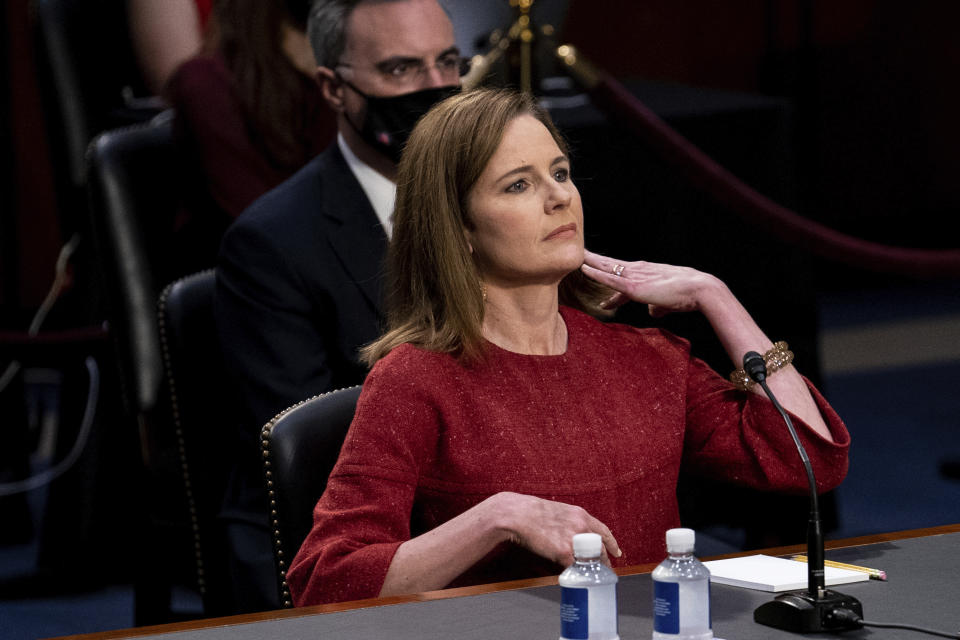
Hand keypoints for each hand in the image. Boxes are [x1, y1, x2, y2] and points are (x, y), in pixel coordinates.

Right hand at [492, 492, 620, 566]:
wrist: (518, 514)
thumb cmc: (531, 512)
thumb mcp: (558, 511)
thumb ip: (569, 522)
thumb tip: (573, 535)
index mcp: (580, 514)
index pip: (603, 531)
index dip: (612, 543)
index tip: (617, 552)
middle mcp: (581, 526)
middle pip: (600, 548)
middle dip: (604, 561)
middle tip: (605, 570)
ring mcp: (574, 539)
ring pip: (591, 560)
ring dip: (592, 570)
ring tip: (591, 577)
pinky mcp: (564, 552)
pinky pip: (575, 568)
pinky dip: (575, 574)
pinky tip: (574, 578)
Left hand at [580, 249, 720, 316]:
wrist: (699, 290)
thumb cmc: (687, 295)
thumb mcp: (667, 302)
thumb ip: (657, 306)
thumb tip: (652, 312)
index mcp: (646, 273)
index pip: (622, 275)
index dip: (606, 276)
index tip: (594, 273)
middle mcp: (639, 270)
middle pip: (611, 264)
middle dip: (595, 260)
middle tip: (580, 254)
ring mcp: (635, 276)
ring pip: (607, 267)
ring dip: (590, 262)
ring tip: (576, 257)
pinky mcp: (634, 286)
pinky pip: (610, 278)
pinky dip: (596, 273)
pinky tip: (584, 269)